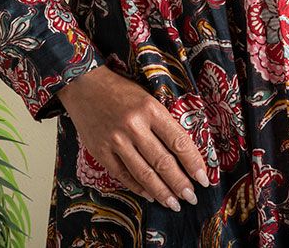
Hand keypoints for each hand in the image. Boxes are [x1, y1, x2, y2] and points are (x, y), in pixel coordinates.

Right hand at [58, 64, 209, 210]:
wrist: (85, 85)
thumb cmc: (121, 90)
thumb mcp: (147, 98)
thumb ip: (162, 123)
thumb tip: (182, 153)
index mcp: (151, 109)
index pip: (178, 141)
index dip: (193, 163)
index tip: (204, 178)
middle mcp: (134, 126)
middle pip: (163, 162)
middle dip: (180, 183)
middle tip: (192, 197)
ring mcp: (116, 140)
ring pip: (144, 173)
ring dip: (162, 192)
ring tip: (174, 204)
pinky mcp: (100, 151)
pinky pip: (123, 175)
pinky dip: (138, 188)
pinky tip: (150, 195)